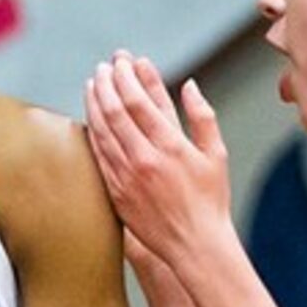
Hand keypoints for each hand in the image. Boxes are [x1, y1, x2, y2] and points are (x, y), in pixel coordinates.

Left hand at [82, 51, 234, 273]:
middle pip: (115, 111)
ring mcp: (127, 177)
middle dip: (107, 83)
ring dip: (94, 103)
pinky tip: (90, 119)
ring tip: (93, 84)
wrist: (195, 245)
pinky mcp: (116, 193)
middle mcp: (145, 159)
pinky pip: (98, 156)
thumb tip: (189, 84)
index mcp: (171, 146)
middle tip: (104, 67)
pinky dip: (92, 132)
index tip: (123, 61)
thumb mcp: (216, 154)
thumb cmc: (211, 200)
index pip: (139, 101)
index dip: (127, 76)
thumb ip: (202, 116)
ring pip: (101, 131)